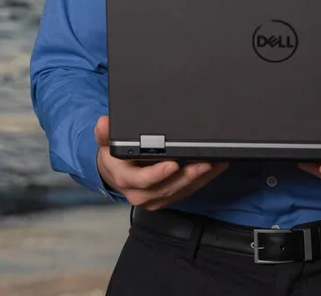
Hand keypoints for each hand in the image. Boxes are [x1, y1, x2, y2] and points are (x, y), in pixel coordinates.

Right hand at [94, 115, 228, 210]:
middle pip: (166, 188)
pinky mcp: (167, 197)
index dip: (158, 174)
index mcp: (125, 179)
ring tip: (216, 163)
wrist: (114, 172)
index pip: (143, 180)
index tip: (173, 164)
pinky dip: (203, 180)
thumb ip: (105, 132)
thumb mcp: (105, 141)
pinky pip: (186, 191)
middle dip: (187, 176)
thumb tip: (104, 122)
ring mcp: (155, 198)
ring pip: (180, 191)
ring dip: (200, 178)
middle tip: (204, 162)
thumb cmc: (113, 156)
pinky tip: (216, 167)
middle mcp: (140, 193)